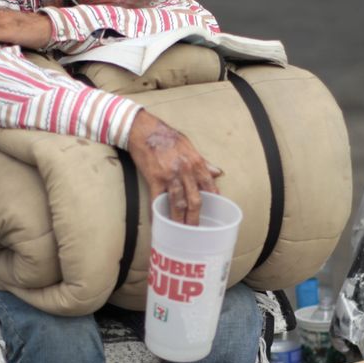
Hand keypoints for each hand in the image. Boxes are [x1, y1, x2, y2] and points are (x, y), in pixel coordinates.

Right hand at [126, 110, 221, 224]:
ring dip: (180, 220)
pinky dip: (158, 213)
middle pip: (194, 200)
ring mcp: (169, 176)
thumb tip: (218, 173)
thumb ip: (204, 162)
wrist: (145, 130)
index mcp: (196, 163)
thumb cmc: (168, 137)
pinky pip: (157, 201)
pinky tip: (159, 223)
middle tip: (197, 231)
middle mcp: (185, 171)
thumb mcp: (190, 146)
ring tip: (181, 232)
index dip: (214, 201)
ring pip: (178, 204)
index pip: (209, 186)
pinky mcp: (154, 179)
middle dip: (196, 218)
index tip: (216, 213)